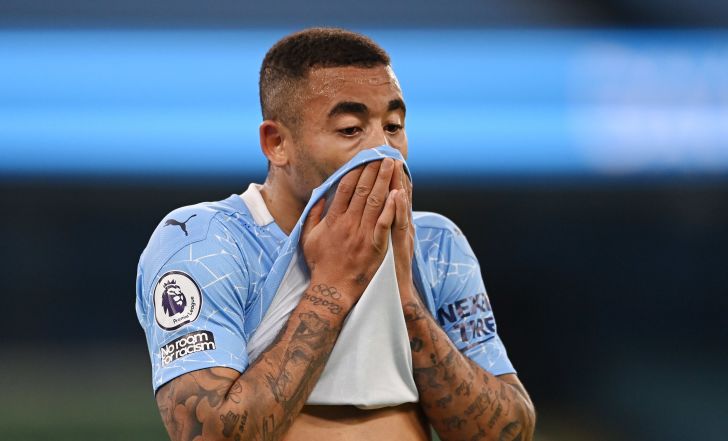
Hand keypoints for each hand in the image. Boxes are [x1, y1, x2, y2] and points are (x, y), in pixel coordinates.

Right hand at [301, 158, 397, 311]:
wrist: (333, 290)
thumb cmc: (320, 264)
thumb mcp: (308, 238)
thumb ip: (313, 215)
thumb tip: (320, 196)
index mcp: (333, 220)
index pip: (346, 188)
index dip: (356, 171)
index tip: (364, 158)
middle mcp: (348, 224)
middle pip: (363, 190)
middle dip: (374, 170)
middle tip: (383, 154)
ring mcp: (363, 235)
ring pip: (376, 202)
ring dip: (385, 181)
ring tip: (392, 165)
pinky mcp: (376, 246)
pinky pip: (385, 223)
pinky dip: (392, 208)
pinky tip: (398, 193)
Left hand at [389, 161, 416, 299]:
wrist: (395, 295)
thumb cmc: (385, 273)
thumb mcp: (386, 248)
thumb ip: (383, 229)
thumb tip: (379, 216)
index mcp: (395, 227)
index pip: (393, 198)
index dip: (392, 180)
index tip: (387, 161)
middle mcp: (401, 229)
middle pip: (397, 197)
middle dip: (394, 176)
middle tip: (390, 155)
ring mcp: (401, 236)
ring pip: (400, 206)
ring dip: (398, 185)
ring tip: (395, 166)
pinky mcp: (399, 246)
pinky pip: (398, 224)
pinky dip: (398, 208)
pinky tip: (397, 194)